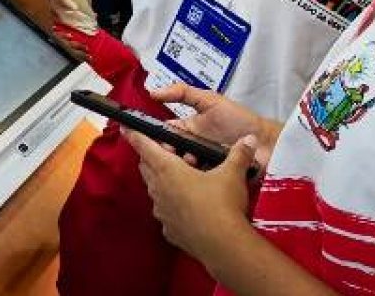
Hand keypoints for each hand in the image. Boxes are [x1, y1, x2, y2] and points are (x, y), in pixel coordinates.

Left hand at [125, 129, 258, 262]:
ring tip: (186, 179)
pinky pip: (166, 212)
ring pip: (155, 189)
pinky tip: (190, 206)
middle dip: (154, 157)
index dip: (134, 135)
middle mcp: (158, 189)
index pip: (144, 146)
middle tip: (172, 154)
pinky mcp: (168, 228)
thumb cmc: (221, 206)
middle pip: (147, 166)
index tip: (126, 128)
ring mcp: (161, 210)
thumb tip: (249, 140)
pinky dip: (173, 206)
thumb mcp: (232, 174)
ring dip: (164, 181)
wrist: (223, 245)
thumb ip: (239, 154)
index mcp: (167, 170)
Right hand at [150, 83, 277, 168]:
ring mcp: (202, 165)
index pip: (164, 135)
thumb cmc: (240, 120)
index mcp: (188, 130)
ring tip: (190, 159)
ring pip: (181, 168)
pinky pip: (197, 181)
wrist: (268, 142)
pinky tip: (201, 170)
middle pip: (170, 153)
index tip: (150, 138)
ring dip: (182, 164)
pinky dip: (196, 176)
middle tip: (171, 150)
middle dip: (167, 152)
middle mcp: (192, 148)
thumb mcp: (210, 101)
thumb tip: (152, 92)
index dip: (156, 137)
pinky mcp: (213, 180)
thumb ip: (183, 93)